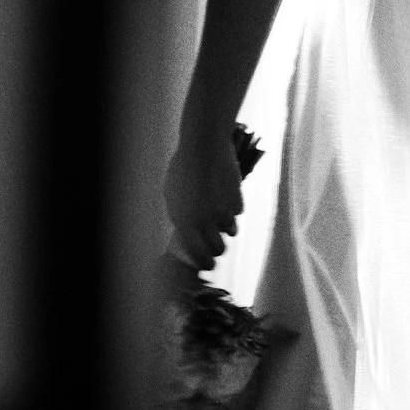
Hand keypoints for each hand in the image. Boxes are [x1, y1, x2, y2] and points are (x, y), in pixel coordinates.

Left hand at [164, 120, 244, 271]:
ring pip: (231, 230)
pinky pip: (238, 212)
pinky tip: (226, 192)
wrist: (203, 144)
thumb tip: (186, 234)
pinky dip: (233, 206)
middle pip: (218, 249)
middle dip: (219, 248)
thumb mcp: (172, 194)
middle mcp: (203, 221)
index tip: (209, 264)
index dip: (204, 263)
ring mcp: (221, 211)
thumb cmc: (183, 168)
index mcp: (183, 222)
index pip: (196, 255)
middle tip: (219, 244)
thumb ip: (179, 216)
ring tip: (221, 211)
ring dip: (228, 225)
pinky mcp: (236, 200)